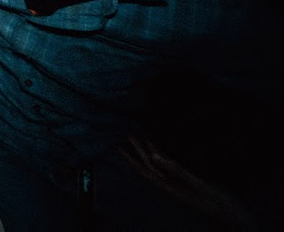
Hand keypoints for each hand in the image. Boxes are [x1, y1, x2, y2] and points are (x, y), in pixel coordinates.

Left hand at [118, 135, 255, 227]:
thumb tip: (154, 158)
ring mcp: (179, 185)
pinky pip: (170, 168)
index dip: (132, 160)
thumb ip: (176, 171)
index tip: (120, 148)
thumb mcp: (197, 186)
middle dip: (138, 151)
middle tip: (129, 134)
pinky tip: (158, 150)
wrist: (233, 219)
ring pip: (158, 166)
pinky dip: (163, 157)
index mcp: (169, 189)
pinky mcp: (187, 184)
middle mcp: (171, 187)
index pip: (145, 172)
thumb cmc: (217, 204)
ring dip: (148, 152)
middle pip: (149, 166)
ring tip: (139, 137)